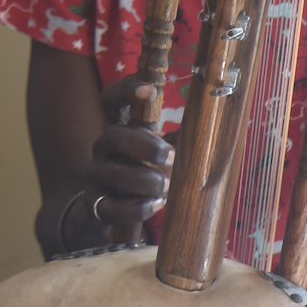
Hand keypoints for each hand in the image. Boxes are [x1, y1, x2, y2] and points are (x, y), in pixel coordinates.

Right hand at [80, 75, 174, 235]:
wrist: (112, 215)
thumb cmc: (145, 176)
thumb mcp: (160, 155)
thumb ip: (179, 141)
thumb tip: (211, 124)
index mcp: (121, 130)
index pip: (111, 101)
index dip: (125, 91)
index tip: (149, 91)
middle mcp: (103, 150)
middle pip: (113, 136)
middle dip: (144, 145)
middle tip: (170, 157)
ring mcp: (95, 177)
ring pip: (111, 173)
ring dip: (144, 180)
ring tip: (166, 187)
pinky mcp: (95, 206)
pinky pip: (110, 208)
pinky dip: (136, 208)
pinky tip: (155, 205)